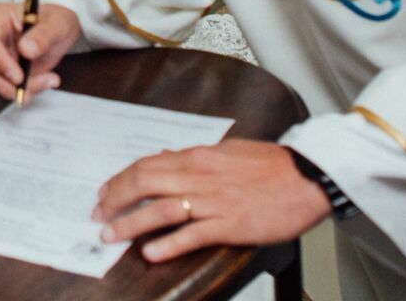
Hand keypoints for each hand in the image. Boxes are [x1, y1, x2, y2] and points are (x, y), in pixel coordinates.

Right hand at [0, 2, 78, 101]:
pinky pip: (2, 85)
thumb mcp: (57, 24)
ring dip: (15, 89)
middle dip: (5, 82)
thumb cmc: (54, 21)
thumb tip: (26, 49)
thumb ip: (43, 35)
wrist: (58, 33)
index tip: (18, 77)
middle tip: (30, 89)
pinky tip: (41, 83)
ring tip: (45, 82)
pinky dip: (21, 90)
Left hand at [93, 139, 331, 263]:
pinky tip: (151, 253)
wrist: (307, 176)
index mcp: (198, 157)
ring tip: (110, 235)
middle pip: (145, 183)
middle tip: (98, 213)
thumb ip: (196, 159)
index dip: (121, 179)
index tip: (105, 191)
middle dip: (116, 199)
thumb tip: (169, 160)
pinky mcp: (231, 224)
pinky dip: (169, 244)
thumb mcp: (226, 152)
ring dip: (131, 223)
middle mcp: (200, 176)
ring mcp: (214, 201)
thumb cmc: (270, 165)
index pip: (147, 165)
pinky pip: (193, 234)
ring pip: (162, 209)